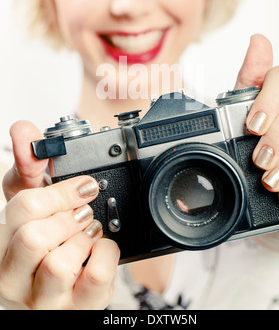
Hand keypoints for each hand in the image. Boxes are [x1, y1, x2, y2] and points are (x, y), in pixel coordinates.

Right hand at [0, 122, 119, 308]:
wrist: (60, 291)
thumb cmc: (44, 245)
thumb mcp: (32, 206)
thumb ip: (29, 166)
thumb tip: (23, 129)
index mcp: (2, 247)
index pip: (22, 210)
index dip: (59, 191)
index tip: (84, 185)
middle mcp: (15, 279)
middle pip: (34, 238)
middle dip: (68, 216)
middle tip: (84, 211)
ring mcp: (45, 301)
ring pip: (59, 265)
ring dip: (85, 238)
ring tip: (89, 232)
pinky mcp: (77, 310)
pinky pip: (96, 278)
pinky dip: (107, 254)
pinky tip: (101, 249)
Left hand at [235, 34, 278, 239]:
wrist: (260, 164)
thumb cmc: (249, 127)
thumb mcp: (241, 104)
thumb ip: (249, 76)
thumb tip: (258, 39)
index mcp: (277, 88)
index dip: (268, 100)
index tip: (251, 125)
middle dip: (277, 136)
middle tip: (259, 158)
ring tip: (270, 182)